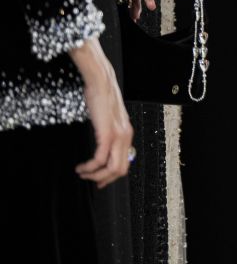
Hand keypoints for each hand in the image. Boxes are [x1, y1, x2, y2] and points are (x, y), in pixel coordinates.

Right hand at [68, 38, 132, 187]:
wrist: (101, 82)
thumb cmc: (101, 98)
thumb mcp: (108, 119)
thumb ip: (110, 132)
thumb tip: (104, 147)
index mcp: (127, 134)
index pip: (126, 163)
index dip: (112, 176)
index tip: (99, 181)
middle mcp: (126, 136)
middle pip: (120, 170)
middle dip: (104, 180)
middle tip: (89, 180)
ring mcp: (119, 135)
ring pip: (112, 168)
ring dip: (94, 175)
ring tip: (82, 172)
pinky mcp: (108, 133)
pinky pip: (100, 158)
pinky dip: (89, 167)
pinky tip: (81, 166)